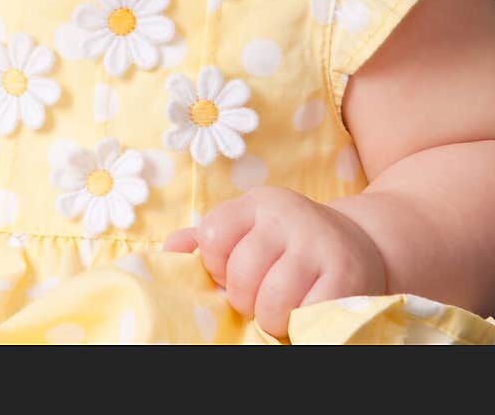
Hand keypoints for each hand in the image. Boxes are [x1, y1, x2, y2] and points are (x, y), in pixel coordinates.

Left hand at [163, 185, 387, 338]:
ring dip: (273, 319)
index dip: (217, 266)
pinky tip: (306, 314)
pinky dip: (301, 325)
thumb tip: (167, 253)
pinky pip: (307, 315)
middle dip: (247, 299)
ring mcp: (317, 243)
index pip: (212, 236)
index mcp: (256, 203)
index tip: (234, 272)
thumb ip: (207, 241)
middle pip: (241, 275)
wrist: (359, 244)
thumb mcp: (249, 230)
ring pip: (272, 302)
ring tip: (284, 309)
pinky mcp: (345, 274)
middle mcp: (286, 214)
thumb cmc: (290, 245)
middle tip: (263, 297)